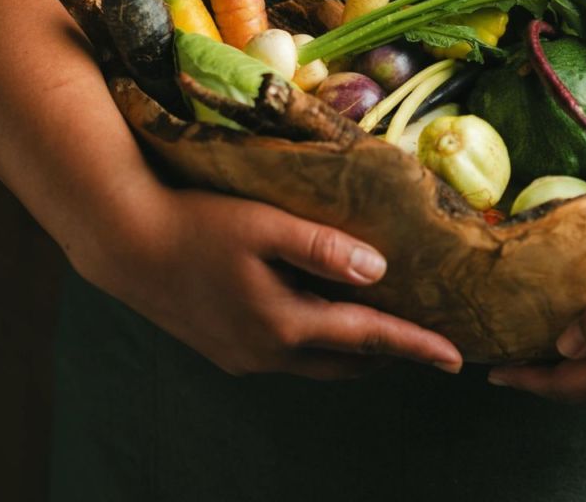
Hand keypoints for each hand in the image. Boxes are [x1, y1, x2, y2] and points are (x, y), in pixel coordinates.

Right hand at [83, 182, 463, 380]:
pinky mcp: (225, 349)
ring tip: (382, 325)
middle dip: (388, 353)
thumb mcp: (265, 225)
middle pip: (346, 362)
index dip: (416, 346)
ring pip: (315, 362)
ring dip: (352, 349)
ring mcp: (243, 357)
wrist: (126, 243)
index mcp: (285, 324)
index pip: (368, 339)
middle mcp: (268, 352)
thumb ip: (323, 247)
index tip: (458, 358)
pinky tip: (320, 314)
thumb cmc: (198, 224)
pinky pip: (287, 354)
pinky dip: (318, 341)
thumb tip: (379, 271)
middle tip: (425, 336)